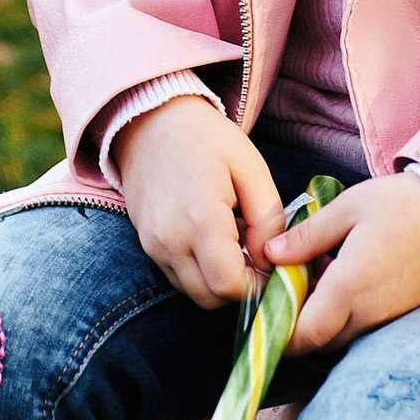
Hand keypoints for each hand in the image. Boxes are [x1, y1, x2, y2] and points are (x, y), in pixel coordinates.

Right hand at [110, 98, 284, 307]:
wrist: (150, 121)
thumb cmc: (206, 139)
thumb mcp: (251, 169)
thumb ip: (267, 220)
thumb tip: (269, 261)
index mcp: (200, 219)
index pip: (228, 285)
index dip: (257, 285)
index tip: (273, 268)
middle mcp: (170, 240)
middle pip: (210, 298)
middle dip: (240, 289)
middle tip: (258, 261)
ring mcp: (153, 246)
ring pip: (192, 292)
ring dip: (219, 283)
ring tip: (237, 248)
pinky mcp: (146, 245)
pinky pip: (177, 277)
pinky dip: (199, 273)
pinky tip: (214, 243)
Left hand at [262, 173, 419, 352]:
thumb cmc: (401, 205)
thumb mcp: (347, 208)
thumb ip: (307, 236)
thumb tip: (270, 255)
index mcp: (348, 287)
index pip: (305, 336)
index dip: (282, 335)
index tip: (270, 313)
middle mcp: (368, 312)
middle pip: (321, 342)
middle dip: (301, 327)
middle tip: (292, 292)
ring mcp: (388, 317)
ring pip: (343, 337)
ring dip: (326, 321)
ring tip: (322, 281)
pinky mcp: (403, 314)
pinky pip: (365, 327)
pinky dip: (349, 316)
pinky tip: (350, 282)